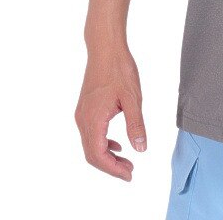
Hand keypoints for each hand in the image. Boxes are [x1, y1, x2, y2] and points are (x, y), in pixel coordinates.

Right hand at [75, 45, 147, 180]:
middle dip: (111, 166)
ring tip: (126, 160)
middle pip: (92, 154)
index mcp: (93, 119)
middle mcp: (83, 119)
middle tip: (130, 171)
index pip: (98, 155)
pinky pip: (90, 134)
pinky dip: (103, 143)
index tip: (129, 175)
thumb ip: (136, 125)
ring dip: (107, 155)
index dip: (113, 169)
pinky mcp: (85, 108)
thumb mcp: (133, 98)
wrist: (105, 47)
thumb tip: (141, 149)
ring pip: (90, 145)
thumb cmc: (119, 69)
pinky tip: (118, 143)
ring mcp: (82, 114)